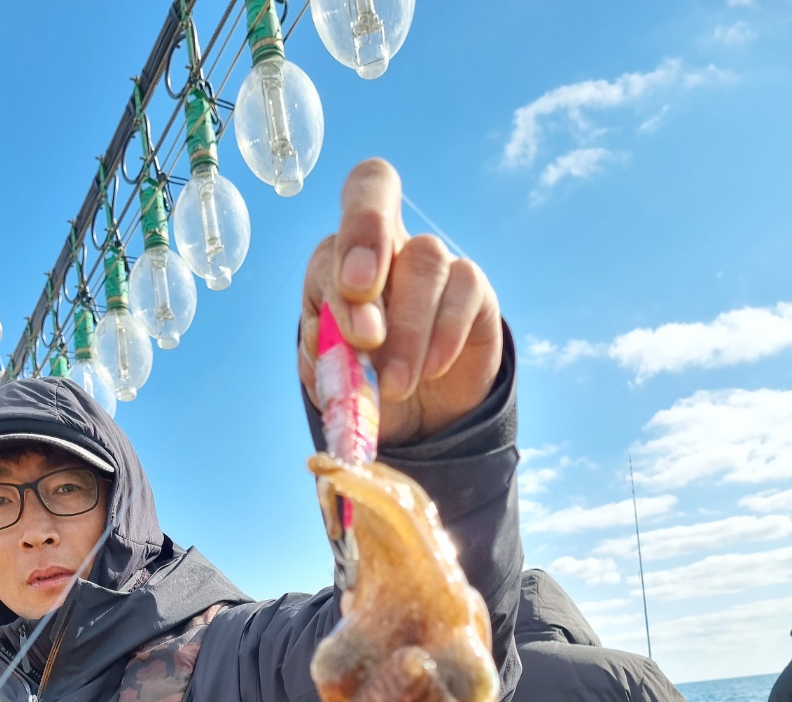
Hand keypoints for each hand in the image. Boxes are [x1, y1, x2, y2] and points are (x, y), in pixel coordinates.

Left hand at [300, 159, 502, 447]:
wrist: (416, 415)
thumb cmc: (366, 381)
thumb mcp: (335, 374)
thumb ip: (324, 353)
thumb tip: (325, 336)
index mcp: (341, 256)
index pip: (346, 203)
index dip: (352, 231)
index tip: (351, 288)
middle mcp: (386, 243)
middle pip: (378, 191)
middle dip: (365, 240)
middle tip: (366, 322)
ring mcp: (433, 260)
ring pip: (423, 260)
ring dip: (405, 331)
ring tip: (393, 385)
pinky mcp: (472, 290)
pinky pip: (464, 290)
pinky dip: (444, 335)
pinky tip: (431, 370)